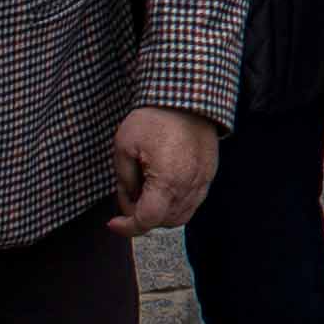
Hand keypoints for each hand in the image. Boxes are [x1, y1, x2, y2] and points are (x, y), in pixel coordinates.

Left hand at [108, 105, 219, 235]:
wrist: (187, 95)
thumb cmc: (155, 117)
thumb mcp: (124, 147)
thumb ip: (124, 181)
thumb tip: (128, 200)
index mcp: (167, 181)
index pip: (146, 220)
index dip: (127, 227)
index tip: (113, 223)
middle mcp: (189, 186)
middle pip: (164, 222)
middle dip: (143, 217)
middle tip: (130, 197)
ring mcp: (203, 180)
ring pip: (181, 215)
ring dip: (161, 213)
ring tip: (147, 192)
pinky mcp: (210, 172)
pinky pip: (194, 201)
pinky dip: (177, 203)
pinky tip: (165, 187)